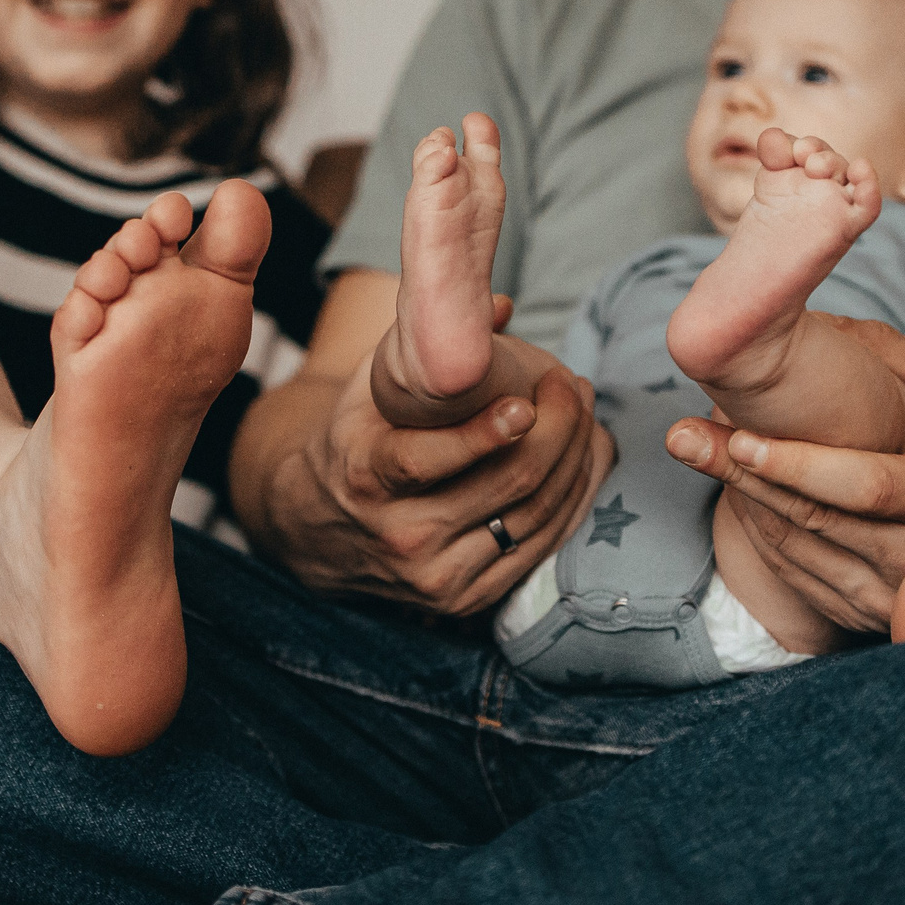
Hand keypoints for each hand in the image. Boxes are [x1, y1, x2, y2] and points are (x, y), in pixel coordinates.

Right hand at [268, 348, 602, 616]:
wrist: (317, 528)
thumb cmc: (356, 441)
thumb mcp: (368, 389)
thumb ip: (424, 346)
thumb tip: (496, 304)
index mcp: (368, 478)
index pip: (426, 461)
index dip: (484, 434)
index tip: (526, 402)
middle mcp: (401, 535)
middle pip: (505, 486)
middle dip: (557, 429)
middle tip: (572, 385)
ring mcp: (437, 575)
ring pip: (534, 516)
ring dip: (575, 459)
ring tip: (586, 412)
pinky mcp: (468, 600)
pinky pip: (542, 546)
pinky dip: (574, 499)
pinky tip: (587, 457)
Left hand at [666, 316, 904, 632]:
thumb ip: (886, 354)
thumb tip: (812, 326)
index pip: (865, 489)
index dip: (798, 467)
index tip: (740, 438)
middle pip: (815, 519)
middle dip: (743, 474)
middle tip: (686, 435)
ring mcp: (894, 593)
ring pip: (796, 549)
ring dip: (740, 498)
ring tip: (696, 447)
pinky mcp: (866, 614)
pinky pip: (795, 573)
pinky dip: (757, 528)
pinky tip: (732, 486)